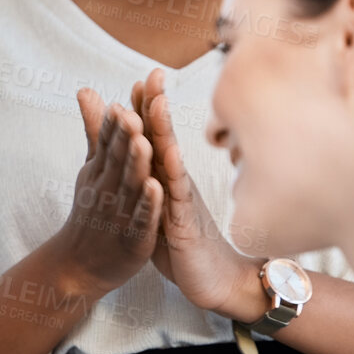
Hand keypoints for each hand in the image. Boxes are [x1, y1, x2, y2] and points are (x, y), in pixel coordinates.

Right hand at [47, 92, 162, 296]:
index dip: (118, 119)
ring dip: (136, 164)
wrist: (78, 265)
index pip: (108, 140)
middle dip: (126, 136)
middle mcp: (106, 188)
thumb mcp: (91, 167)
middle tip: (132, 111)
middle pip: (117, 159)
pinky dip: (147, 204)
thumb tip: (87, 90)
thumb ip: (96, 129)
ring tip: (144, 142)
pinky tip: (156, 188)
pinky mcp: (133, 237)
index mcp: (100, 171)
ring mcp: (118, 213)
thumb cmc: (91, 212)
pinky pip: (141, 218)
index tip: (128, 93)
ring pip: (130, 186)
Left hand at [133, 69, 263, 317]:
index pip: (154, 138)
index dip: (145, 110)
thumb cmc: (184, 243)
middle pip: (164, 139)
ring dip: (163, 134)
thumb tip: (140, 160)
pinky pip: (177, 202)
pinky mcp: (184, 226)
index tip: (139, 77)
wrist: (214, 280)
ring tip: (155, 104)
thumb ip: (150, 182)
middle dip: (156, 107)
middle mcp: (177, 184)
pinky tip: (166, 163)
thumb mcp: (158, 207)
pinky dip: (171, 182)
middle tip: (150, 74)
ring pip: (171, 163)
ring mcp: (182, 202)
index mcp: (166, 179)